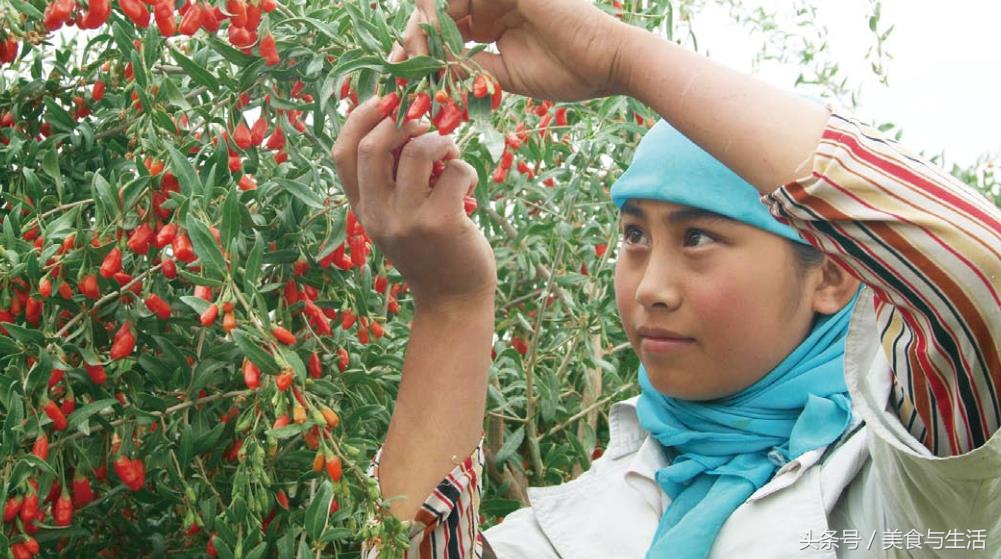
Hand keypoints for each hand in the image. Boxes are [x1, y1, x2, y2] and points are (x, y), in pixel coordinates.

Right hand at [332, 96, 496, 310]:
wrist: (452, 300)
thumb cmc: (430, 250)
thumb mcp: (396, 217)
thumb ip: (390, 179)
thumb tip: (402, 119)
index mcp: (362, 209)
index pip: (341, 153)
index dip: (359, 117)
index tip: (385, 99)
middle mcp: (378, 215)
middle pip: (372, 146)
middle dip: (401, 121)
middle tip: (425, 123)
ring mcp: (409, 221)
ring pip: (418, 150)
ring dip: (440, 141)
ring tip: (451, 155)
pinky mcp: (442, 223)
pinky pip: (455, 171)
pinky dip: (466, 168)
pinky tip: (468, 184)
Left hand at [391, 0, 633, 100]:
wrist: (607, 61)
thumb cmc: (567, 72)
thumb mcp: (503, 76)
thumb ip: (467, 69)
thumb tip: (431, 72)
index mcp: (492, 22)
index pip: (445, 31)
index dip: (418, 51)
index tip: (399, 77)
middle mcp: (490, 2)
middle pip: (436, 14)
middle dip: (412, 40)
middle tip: (397, 66)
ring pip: (443, 3)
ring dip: (422, 28)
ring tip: (412, 54)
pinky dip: (441, 11)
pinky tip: (428, 32)